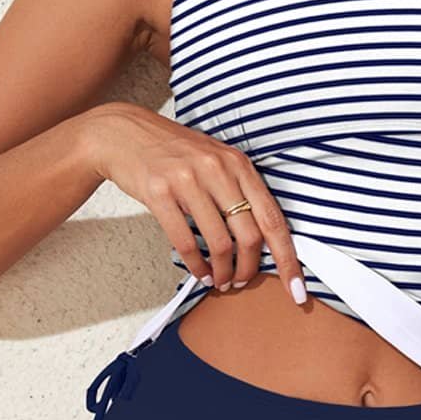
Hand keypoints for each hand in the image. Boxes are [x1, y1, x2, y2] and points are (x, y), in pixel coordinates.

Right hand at [86, 103, 306, 304]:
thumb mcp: (215, 159)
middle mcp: (217, 169)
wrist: (123, 133)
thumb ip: (238, 189)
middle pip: (250, 235)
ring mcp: (188, 180)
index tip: (297, 287)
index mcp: (238, 163)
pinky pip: (186, 242)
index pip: (273, 217)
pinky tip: (199, 272)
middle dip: (249, 269)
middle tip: (241, 281)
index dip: (287, 257)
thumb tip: (260, 236)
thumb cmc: (172, 150)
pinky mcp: (160, 193)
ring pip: (220, 243)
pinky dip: (196, 265)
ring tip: (219, 280)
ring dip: (222, 272)